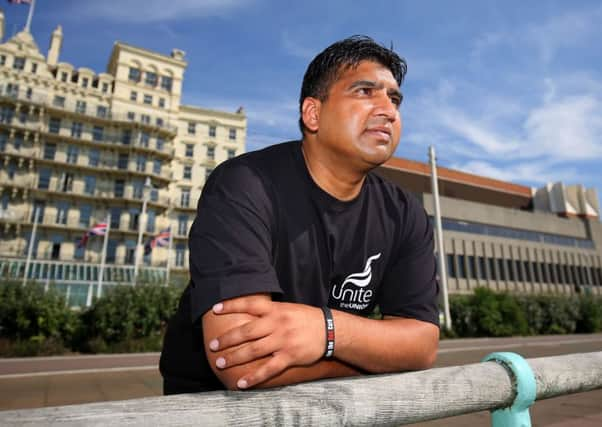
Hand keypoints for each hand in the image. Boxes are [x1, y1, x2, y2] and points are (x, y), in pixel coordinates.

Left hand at [208, 298, 325, 388]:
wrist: (330, 329)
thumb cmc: (306, 318)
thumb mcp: (287, 308)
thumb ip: (269, 312)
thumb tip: (247, 313)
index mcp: (276, 309)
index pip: (250, 305)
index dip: (232, 306)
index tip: (215, 309)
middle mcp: (277, 324)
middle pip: (246, 331)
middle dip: (227, 339)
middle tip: (212, 345)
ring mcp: (283, 341)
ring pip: (253, 350)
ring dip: (234, 357)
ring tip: (220, 362)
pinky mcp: (289, 356)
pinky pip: (268, 369)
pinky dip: (253, 377)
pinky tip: (241, 383)